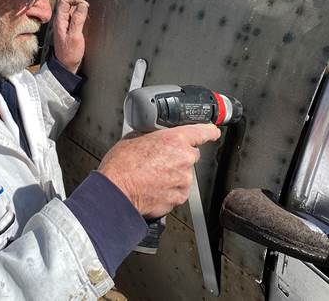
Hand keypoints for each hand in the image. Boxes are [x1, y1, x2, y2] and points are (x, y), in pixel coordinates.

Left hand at [53, 0, 87, 73]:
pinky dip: (77, 2)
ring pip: (68, 2)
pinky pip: (71, 9)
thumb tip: (82, 5)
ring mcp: (65, 21)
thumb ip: (78, 20)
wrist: (66, 65)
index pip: (64, 0)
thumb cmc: (69, 53)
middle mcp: (61, 18)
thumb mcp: (75, 37)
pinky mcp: (69, 25)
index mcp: (60, 20)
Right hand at [98, 124, 220, 217]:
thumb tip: (155, 137)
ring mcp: (183, 179)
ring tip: (151, 177)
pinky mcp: (179, 197)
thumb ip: (153, 136)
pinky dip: (169, 191)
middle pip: (190, 155)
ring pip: (184, 175)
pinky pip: (178, 191)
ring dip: (173, 175)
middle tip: (158, 161)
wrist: (116, 191)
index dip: (208, 131)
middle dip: (178, 157)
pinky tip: (153, 188)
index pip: (202, 131)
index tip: (212, 132)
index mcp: (175, 139)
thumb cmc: (121, 166)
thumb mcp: (134, 138)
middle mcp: (184, 158)